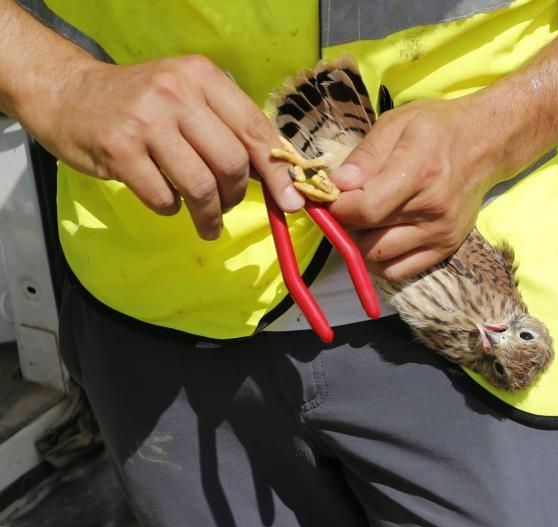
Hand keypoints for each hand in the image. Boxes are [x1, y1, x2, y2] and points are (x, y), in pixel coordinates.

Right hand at [21, 55, 303, 238]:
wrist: (68, 95)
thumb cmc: (140, 104)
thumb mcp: (189, 98)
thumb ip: (229, 130)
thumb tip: (276, 178)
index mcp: (203, 77)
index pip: (256, 130)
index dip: (279, 172)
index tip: (291, 201)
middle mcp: (176, 93)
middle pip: (232, 163)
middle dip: (236, 196)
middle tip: (227, 206)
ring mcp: (146, 120)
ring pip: (201, 185)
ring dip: (209, 213)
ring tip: (207, 222)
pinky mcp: (119, 149)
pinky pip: (164, 197)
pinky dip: (172, 209)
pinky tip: (167, 201)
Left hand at [328, 96, 502, 281]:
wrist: (486, 144)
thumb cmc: (437, 128)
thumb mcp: (397, 124)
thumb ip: (365, 156)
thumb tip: (337, 184)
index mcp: (419, 172)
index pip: (366, 209)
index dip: (338, 208)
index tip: (332, 197)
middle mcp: (433, 209)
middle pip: (369, 237)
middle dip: (346, 226)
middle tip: (348, 207)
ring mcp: (441, 233)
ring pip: (380, 258)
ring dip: (361, 244)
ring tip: (364, 222)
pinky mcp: (446, 248)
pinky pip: (400, 271)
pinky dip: (381, 260)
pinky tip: (381, 237)